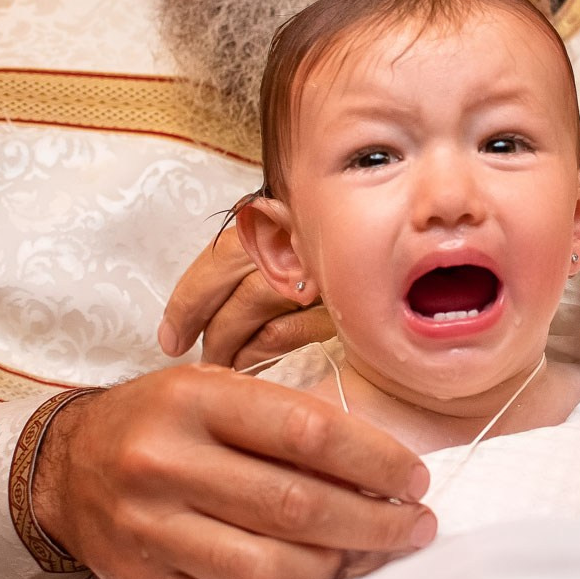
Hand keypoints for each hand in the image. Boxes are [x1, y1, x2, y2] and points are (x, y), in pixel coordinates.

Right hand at [33, 365, 434, 578]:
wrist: (65, 467)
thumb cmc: (163, 422)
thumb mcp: (215, 390)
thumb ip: (288, 421)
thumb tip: (381, 472)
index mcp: (192, 401)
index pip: (308, 433)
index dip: (376, 461)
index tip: (415, 478)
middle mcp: (164, 463)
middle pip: (297, 507)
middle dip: (375, 523)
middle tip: (417, 528)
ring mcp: (150, 531)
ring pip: (271, 569)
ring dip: (338, 568)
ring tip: (371, 556)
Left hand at [158, 223, 337, 367]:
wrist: (408, 239)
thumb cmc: (342, 240)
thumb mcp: (294, 234)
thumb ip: (261, 255)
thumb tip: (212, 305)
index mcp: (279, 212)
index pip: (219, 257)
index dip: (187, 302)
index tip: (170, 336)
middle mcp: (298, 236)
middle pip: (235, 287)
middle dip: (206, 328)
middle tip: (192, 354)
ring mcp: (322, 269)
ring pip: (256, 313)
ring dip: (233, 348)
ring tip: (226, 364)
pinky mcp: (342, 303)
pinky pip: (286, 334)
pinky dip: (263, 355)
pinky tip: (256, 366)